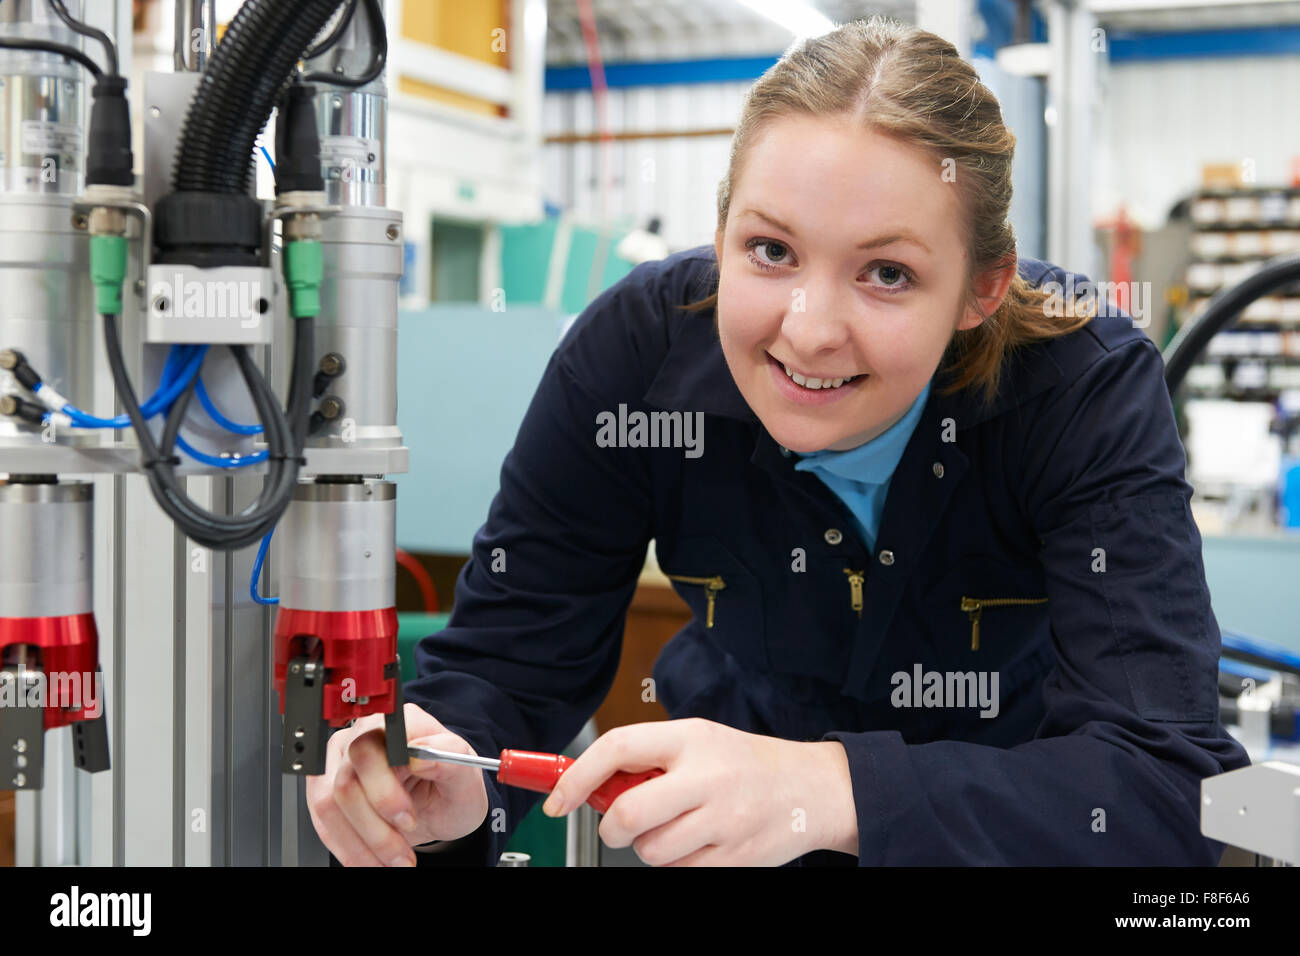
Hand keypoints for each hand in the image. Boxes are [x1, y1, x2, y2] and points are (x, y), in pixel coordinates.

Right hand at [306, 702, 488, 866]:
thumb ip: (451, 759)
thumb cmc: (452, 786)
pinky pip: (322, 820)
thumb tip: (422, 756)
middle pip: (347, 781)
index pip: (371, 747)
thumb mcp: (467, 777)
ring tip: (391, 862)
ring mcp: (341, 759)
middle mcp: (364, 734)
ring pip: (328, 804)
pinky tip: (371, 860)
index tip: (407, 820)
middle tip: (402, 854)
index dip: (383, 790)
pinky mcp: (327, 786)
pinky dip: (347, 848)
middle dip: (375, 829)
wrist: (442, 807)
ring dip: (359, 845)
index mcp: (400, 722)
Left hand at [541, 717, 856, 865]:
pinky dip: (676, 864)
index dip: (576, 777)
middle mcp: (706, 776)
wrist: (812, 788)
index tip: (556, 799)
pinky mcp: (736, 858)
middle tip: (621, 824)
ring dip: (648, 847)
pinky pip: (678, 872)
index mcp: (690, 738)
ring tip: (677, 827)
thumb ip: (649, 759)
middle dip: (612, 828)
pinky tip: (698, 843)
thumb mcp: (699, 741)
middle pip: (628, 814)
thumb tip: (587, 786)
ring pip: (650, 851)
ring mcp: (723, 820)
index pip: (617, 748)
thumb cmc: (744, 764)